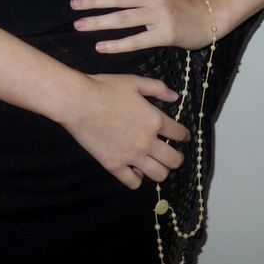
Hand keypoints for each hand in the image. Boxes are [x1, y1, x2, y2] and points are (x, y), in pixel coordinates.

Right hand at [58, 73, 189, 188]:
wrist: (78, 102)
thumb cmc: (106, 88)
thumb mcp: (135, 81)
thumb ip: (158, 88)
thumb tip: (176, 97)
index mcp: (155, 121)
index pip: (179, 134)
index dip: (184, 136)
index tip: (181, 136)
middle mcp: (147, 142)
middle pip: (174, 161)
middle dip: (177, 158)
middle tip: (171, 154)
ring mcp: (131, 157)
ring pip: (158, 175)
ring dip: (161, 170)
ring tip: (155, 164)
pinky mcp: (114, 166)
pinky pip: (133, 182)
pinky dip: (137, 178)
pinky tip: (134, 169)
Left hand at [71, 0, 215, 52]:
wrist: (205, 20)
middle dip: (94, 1)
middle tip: (73, 4)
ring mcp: (158, 16)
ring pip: (124, 19)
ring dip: (99, 23)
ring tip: (79, 26)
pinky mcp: (163, 35)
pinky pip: (136, 40)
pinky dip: (117, 45)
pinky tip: (100, 47)